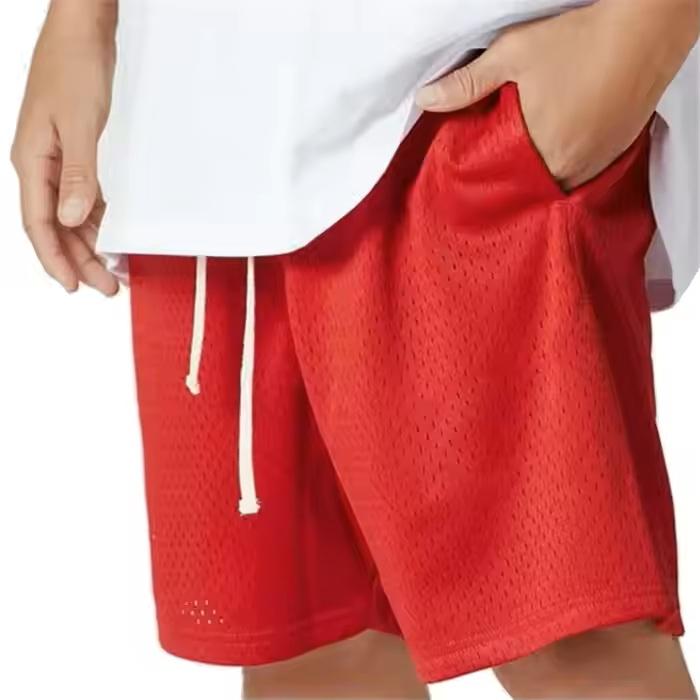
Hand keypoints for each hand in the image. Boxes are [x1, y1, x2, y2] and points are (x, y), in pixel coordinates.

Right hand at [11, 1, 118, 294]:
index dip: (55, 259)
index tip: (74, 287)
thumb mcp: (80, 124)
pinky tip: (111, 235)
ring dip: (89, 244)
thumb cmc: (74, 67)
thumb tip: (70, 218)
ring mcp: (57, 160)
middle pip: (55, 227)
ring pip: (69, 216)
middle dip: (79, 260)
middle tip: (107, 287)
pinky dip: (97, 219)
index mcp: (32, 161)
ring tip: (113, 270)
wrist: (82, 31)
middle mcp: (40, 166)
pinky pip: (83, 197)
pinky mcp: (75, 153)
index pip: (38, 224)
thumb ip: (78, 174)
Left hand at [416, 0, 698, 191]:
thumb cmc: (579, 41)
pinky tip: (559, 144)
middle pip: (529, 185)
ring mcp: (596, 165)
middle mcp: (569, 168)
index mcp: (539, 152)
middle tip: (502, 158)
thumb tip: (425, 100)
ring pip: (556, 182)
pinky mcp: (616, 155)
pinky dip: (567, 164)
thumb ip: (467, 83)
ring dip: (540, 172)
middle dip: (513, 176)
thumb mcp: (513, 56)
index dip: (488, 176)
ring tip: (529, 152)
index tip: (476, 170)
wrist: (647, 30)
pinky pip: (583, 174)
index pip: (501, 182)